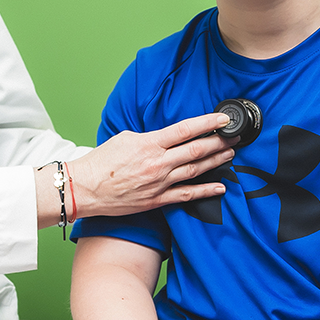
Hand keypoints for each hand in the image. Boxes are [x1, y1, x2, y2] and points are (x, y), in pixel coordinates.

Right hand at [70, 114, 235, 218]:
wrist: (85, 189)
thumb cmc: (101, 162)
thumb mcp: (125, 138)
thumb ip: (150, 137)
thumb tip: (166, 137)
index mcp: (150, 143)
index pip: (186, 130)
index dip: (208, 123)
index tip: (223, 120)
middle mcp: (158, 163)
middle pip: (197, 150)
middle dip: (219, 142)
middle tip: (235, 136)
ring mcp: (159, 183)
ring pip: (195, 170)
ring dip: (216, 162)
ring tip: (231, 154)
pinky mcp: (157, 200)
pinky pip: (186, 195)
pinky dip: (205, 191)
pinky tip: (220, 186)